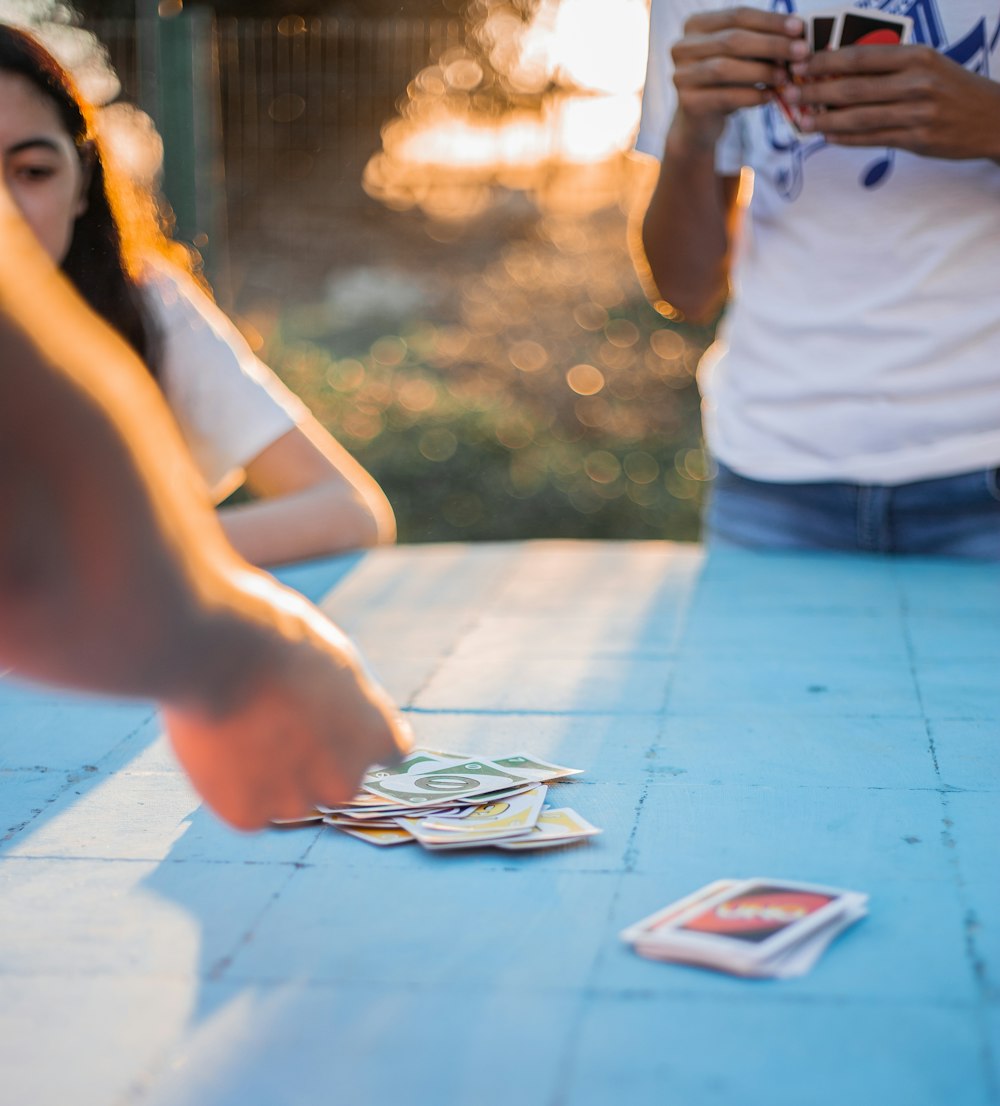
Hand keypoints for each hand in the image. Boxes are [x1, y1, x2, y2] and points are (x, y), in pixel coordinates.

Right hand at [163, 580, 411, 830]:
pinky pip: (247, 809)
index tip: (335, 720)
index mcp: (377, 737)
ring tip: (241, 731)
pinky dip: (234, 788)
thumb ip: (346, 703)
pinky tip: (221, 750)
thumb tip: (335, 717)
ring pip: (290, 799)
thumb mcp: (335, 658)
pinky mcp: (247, 815)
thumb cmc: (274, 638)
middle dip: (316, 762)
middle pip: (338, 781)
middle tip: (278, 725)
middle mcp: (345, 779)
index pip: (387, 752)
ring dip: (273, 777)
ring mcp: (296, 801)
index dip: (358, 735)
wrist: (214, 651)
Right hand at [670, 6, 807, 147]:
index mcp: (696, 25)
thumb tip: (799, 32)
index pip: (738, 15)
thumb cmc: (726, 82)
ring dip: (761, 72)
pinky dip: (750, 96)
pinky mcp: (687, 103)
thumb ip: (762, 42)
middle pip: (732, 40)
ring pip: (725, 68)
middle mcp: (682, 47)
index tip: (799, 28)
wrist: (700, 122)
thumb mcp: (742, 56)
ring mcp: (680, 75)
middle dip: (771, 45)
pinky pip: (724, 97)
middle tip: (801, 52)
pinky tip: (769, 97)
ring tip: (786, 77)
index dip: (770, 21)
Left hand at [790, 45, 999, 159]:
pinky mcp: (917, 139)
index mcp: (917, 56)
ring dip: (824, 119)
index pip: (861, 56)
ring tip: (802, 120)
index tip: (800, 63)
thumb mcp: (927, 65)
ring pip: (858, 117)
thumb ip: (888, 67)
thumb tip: (839, 71)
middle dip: (815, 91)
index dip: (825, 60)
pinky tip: (827, 135)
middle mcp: (916, 82)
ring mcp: (917, 113)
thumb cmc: (952, 88)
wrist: (993, 117)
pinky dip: (846, 137)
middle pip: (853, 88)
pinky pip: (872, 138)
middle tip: (789, 93)